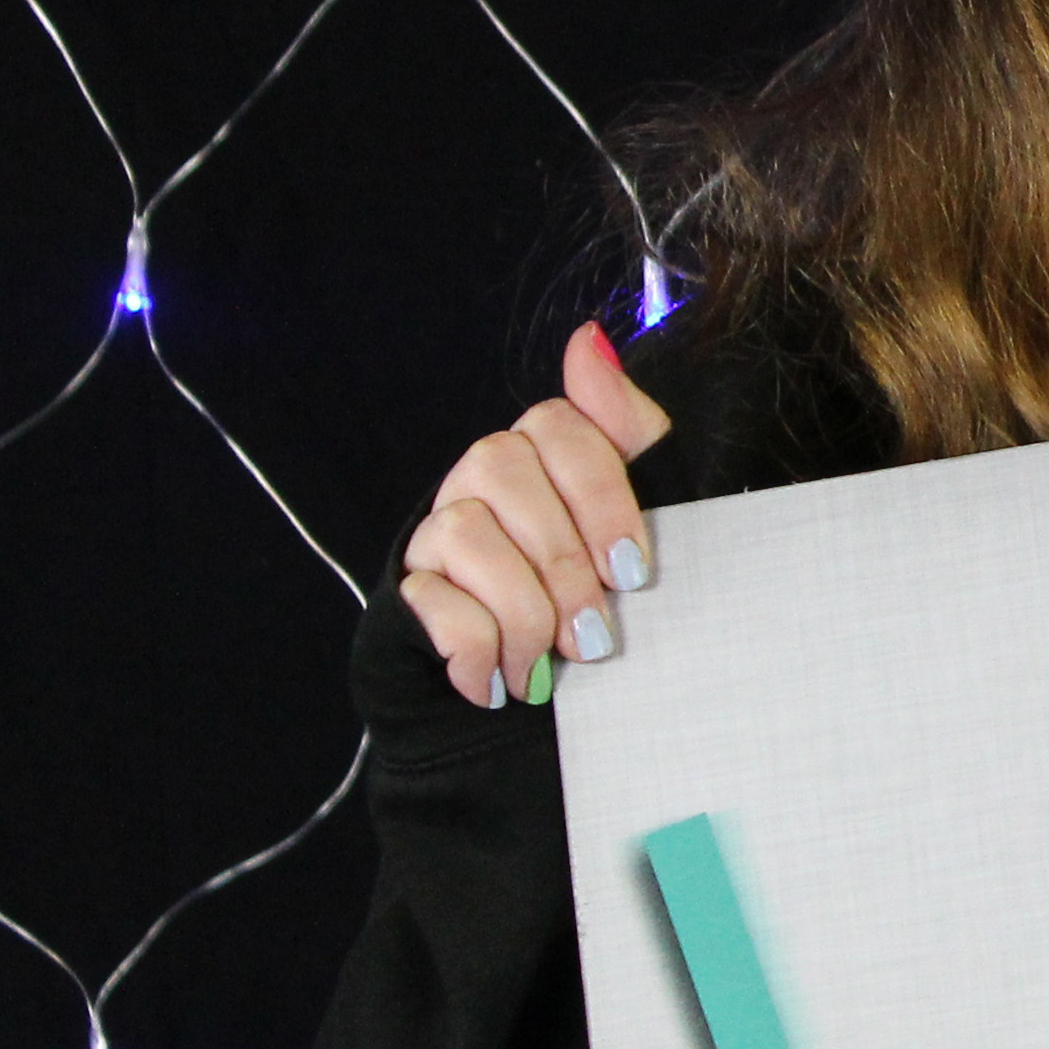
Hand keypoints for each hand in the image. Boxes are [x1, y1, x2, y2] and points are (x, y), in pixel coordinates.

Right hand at [394, 322, 674, 710]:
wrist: (537, 710)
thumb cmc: (599, 603)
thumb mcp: (646, 517)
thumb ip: (628, 430)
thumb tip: (588, 337)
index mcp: (541, 453)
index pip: (559, 425)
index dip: (603, 496)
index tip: (634, 571)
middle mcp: (478, 480)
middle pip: (504, 469)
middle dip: (563, 562)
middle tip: (596, 636)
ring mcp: (433, 534)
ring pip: (464, 532)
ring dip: (523, 613)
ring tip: (551, 665)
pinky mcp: (402, 596)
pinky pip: (429, 599)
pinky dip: (476, 649)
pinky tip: (501, 682)